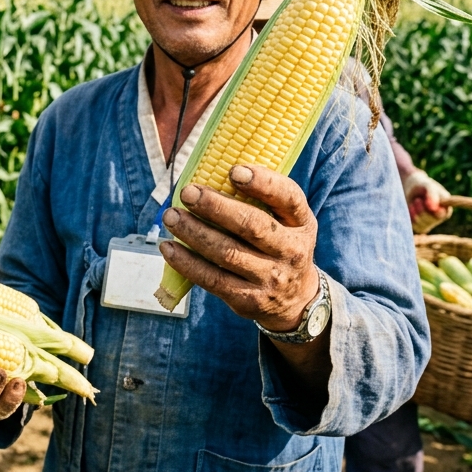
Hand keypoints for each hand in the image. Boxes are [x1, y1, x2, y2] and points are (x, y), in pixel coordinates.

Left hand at [159, 164, 319, 333]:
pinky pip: (213, 279)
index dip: (262, 183)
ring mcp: (271, 278)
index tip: (233, 171)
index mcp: (302, 223)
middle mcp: (291, 251)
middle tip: (188, 193)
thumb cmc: (281, 246)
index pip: (288, 198)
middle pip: (252, 226)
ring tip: (171, 216)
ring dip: (194, 233)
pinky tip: (169, 247)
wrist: (296, 300)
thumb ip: (263, 200)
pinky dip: (187, 263)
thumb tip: (213, 172)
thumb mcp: (288, 222)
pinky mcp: (249, 300)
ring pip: (227, 253)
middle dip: (216, 207)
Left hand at [402, 170, 450, 234]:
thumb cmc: (423, 186)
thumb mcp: (428, 186)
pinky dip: (410, 215)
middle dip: (421, 208)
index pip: (441, 215)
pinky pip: (413, 225)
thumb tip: (433, 209)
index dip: (433, 210)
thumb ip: (432, 195)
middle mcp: (439, 218)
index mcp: (446, 209)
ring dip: (414, 211)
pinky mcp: (419, 226)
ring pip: (420, 223)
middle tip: (418, 200)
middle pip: (429, 220)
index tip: (425, 202)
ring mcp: (429, 223)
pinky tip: (412, 208)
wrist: (412, 188)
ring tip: (415, 202)